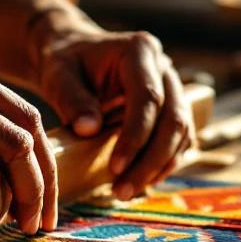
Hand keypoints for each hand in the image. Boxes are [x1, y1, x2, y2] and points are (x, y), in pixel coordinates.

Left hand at [35, 28, 193, 198]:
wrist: (74, 54)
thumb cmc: (65, 63)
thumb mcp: (58, 75)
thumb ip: (71, 99)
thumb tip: (89, 129)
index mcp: (139, 51)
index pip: (149, 98)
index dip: (136, 136)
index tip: (115, 167)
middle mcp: (163, 67)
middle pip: (174, 119)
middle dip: (151, 160)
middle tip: (122, 190)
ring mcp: (173, 87)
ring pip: (182, 133)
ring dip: (159, 167)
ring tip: (126, 191)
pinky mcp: (173, 108)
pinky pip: (179, 140)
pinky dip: (163, 164)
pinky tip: (139, 181)